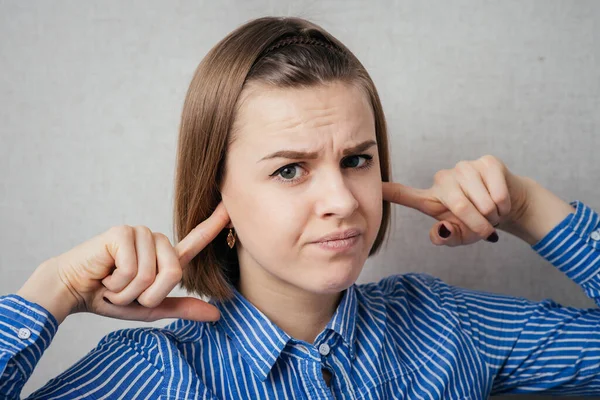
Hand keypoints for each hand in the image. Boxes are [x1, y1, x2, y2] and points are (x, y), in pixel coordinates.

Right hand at [18, 203, 229, 323]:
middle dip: (147, 295)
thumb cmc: (110, 297)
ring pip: (152, 275)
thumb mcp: (151, 307)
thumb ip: (181, 307)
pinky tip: (105, 274)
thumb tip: (217, 315)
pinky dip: (117, 283)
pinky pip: (133, 270)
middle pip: (174, 273)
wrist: (73, 291)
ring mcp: (140, 233)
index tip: (231, 208)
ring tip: (113, 282)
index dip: (215, 224)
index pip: (196, 239)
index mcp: (164, 255)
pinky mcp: (122, 233)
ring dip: (129, 291)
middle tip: (126, 291)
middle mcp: (156, 240)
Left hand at [383, 155, 530, 245]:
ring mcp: (464, 167)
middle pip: (459, 206)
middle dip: (478, 223)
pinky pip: (497, 192)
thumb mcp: (460, 236)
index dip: (388, 191)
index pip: (404, 194)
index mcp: (430, 199)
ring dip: (492, 215)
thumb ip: (447, 238)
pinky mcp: (486, 162)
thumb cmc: (478, 222)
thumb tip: (441, 229)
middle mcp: (443, 179)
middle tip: (485, 228)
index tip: (372, 186)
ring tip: (491, 212)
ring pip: (481, 200)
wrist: (507, 206)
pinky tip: (501, 201)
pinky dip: (503, 205)